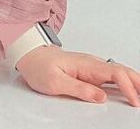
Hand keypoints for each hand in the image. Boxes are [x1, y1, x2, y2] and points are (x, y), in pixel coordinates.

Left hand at [15, 45, 139, 106]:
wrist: (29, 55)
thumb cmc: (39, 66)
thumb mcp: (54, 81)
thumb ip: (78, 89)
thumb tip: (101, 96)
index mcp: (85, 64)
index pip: (114, 73)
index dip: (128, 87)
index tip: (134, 102)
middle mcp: (91, 64)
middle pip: (122, 70)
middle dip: (138, 82)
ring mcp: (91, 67)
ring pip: (119, 73)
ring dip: (134, 82)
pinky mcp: (89, 72)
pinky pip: (112, 77)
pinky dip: (125, 83)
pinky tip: (130, 90)